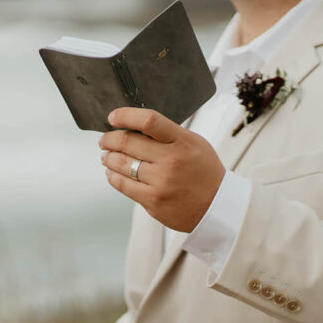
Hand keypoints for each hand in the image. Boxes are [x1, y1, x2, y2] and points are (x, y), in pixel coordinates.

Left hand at [99, 107, 224, 231]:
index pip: (148, 120)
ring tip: (107, 156)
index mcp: (182, 141)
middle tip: (104, 140)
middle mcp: (170, 160)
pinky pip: (122, 185)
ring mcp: (160, 182)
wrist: (217, 207)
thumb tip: (135, 126)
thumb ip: (168, 134)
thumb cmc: (204, 172)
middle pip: (127, 142)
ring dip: (108, 157)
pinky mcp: (152, 201)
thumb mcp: (194, 143)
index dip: (125, 116)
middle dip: (109, 139)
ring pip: (121, 164)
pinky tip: (112, 172)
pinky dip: (112, 176)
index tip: (113, 117)